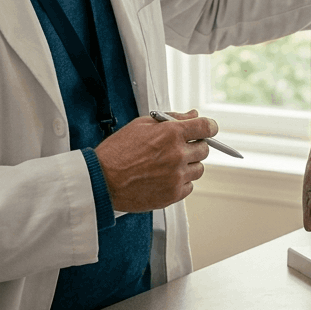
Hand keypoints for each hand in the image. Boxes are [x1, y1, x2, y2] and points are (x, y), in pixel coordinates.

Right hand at [94, 110, 218, 212]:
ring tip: (167, 165)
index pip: (207, 127)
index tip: (207, 129)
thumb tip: (193, 115)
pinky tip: (164, 178)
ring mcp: (176, 176)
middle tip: (176, 148)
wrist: (101, 180)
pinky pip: (189, 186)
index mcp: (171, 133)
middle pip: (204, 149)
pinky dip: (181, 182)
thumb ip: (172, 118)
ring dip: (188, 165)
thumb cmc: (117, 151)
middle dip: (194, 146)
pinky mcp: (173, 194)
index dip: (209, 127)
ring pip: (198, 169)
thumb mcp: (142, 125)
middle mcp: (177, 154)